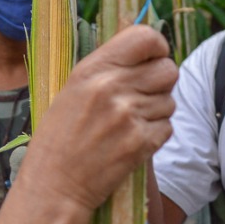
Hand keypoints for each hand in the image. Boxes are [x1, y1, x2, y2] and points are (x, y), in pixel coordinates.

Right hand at [18, 25, 176, 213]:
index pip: (145, 38)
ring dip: (157, 110)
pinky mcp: (141, 143)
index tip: (154, 57)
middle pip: (168, 69)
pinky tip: (132, 139)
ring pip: (170, 101)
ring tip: (129, 122)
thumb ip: (108, 66)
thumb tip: (145, 45)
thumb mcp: (73, 89)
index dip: (157, 46)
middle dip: (162, 81)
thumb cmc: (60, 137)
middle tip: (144, 94)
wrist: (54, 185)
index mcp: (93, 69)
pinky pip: (168, 127)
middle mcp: (112, 88)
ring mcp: (129, 116)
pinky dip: (156, 133)